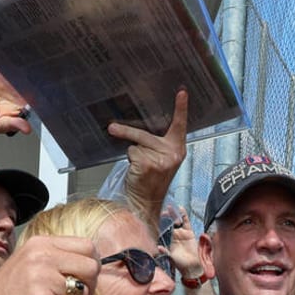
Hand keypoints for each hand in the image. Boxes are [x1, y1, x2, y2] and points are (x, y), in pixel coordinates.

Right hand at [0, 235, 101, 294]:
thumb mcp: (29, 264)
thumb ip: (57, 260)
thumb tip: (93, 264)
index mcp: (40, 243)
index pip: (87, 246)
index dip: (89, 266)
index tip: (78, 279)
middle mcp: (41, 255)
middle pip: (92, 267)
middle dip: (86, 287)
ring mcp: (41, 277)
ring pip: (83, 293)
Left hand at [108, 89, 189, 213]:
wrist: (146, 202)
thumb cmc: (152, 180)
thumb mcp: (161, 159)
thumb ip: (157, 144)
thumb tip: (138, 129)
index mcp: (178, 148)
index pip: (180, 124)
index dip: (181, 108)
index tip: (182, 92)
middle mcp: (172, 153)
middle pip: (145, 134)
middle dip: (127, 132)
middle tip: (112, 127)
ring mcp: (161, 160)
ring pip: (136, 144)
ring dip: (132, 152)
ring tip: (136, 164)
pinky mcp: (148, 165)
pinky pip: (132, 153)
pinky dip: (130, 160)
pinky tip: (137, 171)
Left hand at [163, 206, 204, 278]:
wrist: (192, 267)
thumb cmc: (180, 264)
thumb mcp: (171, 258)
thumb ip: (165, 252)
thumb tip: (158, 248)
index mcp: (168, 240)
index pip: (163, 230)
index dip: (160, 224)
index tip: (157, 218)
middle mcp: (174, 236)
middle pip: (169, 223)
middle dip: (166, 217)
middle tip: (164, 211)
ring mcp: (181, 233)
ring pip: (177, 221)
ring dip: (173, 214)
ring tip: (170, 208)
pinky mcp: (189, 233)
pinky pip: (186, 222)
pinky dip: (184, 215)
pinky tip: (180, 208)